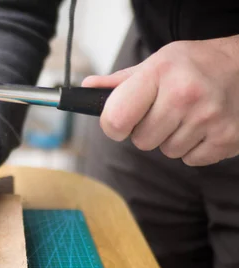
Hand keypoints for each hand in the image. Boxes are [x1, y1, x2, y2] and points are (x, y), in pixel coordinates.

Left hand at [82, 35, 238, 165]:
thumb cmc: (192, 65)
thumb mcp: (155, 63)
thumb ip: (120, 82)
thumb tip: (87, 90)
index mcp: (159, 73)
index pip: (116, 118)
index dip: (112, 126)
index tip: (120, 123)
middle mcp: (185, 95)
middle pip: (141, 141)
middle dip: (147, 131)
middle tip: (164, 111)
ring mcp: (209, 118)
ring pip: (167, 152)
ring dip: (172, 139)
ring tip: (187, 115)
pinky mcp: (227, 139)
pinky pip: (190, 160)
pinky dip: (194, 148)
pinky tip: (203, 126)